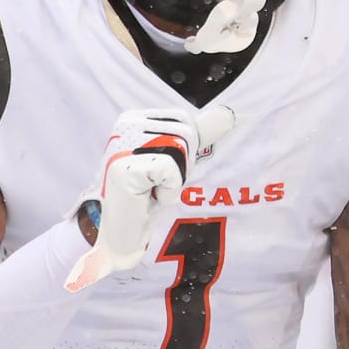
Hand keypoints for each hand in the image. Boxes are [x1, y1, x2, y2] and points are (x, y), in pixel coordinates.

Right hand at [65, 105, 235, 290]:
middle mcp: (124, 126)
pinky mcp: (124, 167)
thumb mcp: (171, 158)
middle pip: (184, 134)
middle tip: (158, 183)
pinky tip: (149, 198)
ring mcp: (121, 146)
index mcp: (133, 119)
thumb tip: (226, 116)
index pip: (183, 120)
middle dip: (182, 165)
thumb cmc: (147, 195)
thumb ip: (191, 136)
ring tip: (152, 189)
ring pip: (179, 150)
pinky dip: (168, 190)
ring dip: (175, 179)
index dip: (185, 151)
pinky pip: (170, 170)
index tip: (162, 171)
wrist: (123, 233)